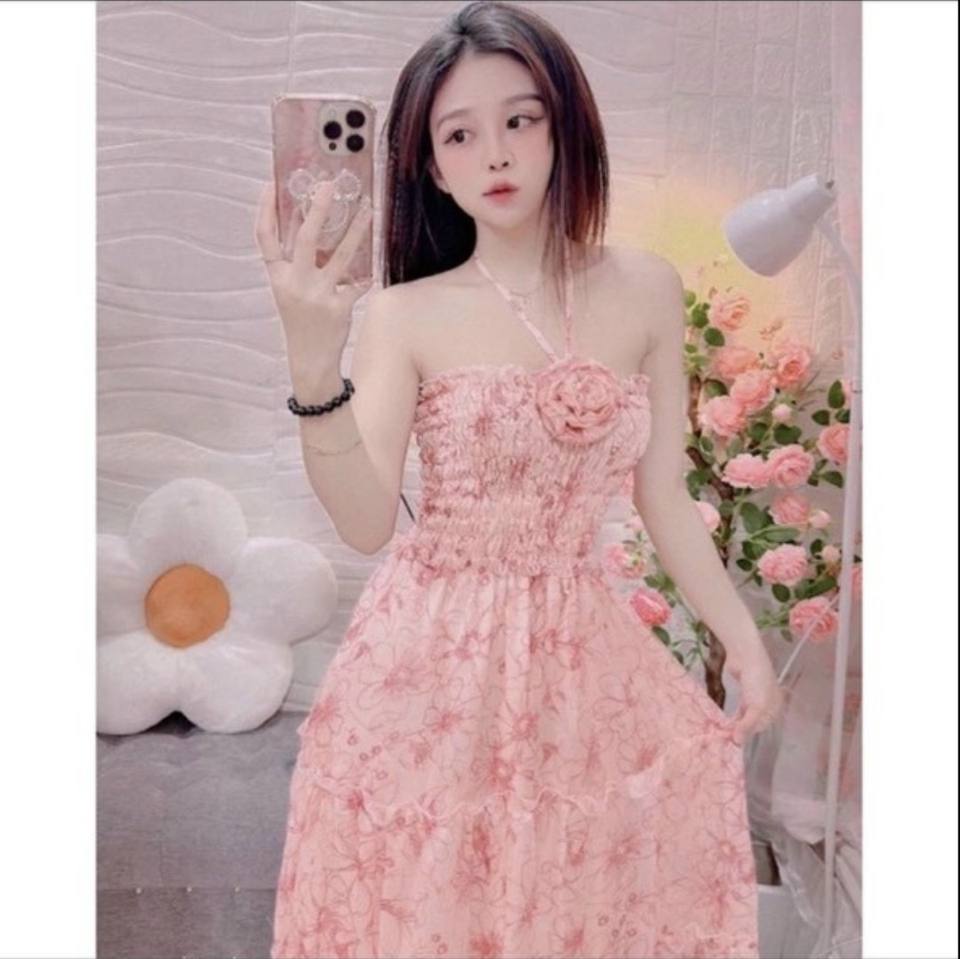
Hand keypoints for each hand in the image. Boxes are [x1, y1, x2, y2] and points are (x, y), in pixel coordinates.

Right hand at [254, 178, 372, 382]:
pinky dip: (366, 276)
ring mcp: (317, 295)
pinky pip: (358, 283)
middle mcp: (295, 283)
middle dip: (317, 208)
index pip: (264, 237)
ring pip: (341, 255)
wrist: (310, 358)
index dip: (265, 209)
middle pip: (305, 239)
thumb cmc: (301, 319)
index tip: (272, 183)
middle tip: (329, 185)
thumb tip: (314, 224)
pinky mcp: (338, 308)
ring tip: (367, 209)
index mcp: (278, 276)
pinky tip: (373, 267)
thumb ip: (297, 262)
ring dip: (356, 229)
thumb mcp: (289, 289)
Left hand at [726, 647, 784, 744]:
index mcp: (776, 706)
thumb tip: (738, 742)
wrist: (745, 655)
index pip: (763, 725)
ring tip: (724, 733)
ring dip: (736, 724)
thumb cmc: (757, 680)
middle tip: (727, 739)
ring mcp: (755, 697)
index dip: (750, 733)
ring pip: (746, 716)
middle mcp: (767, 703)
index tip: (735, 742)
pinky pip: (739, 708)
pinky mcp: (743, 692)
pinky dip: (734, 716)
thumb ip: (747, 724)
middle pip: (754, 721)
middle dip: (742, 729)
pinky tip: (725, 722)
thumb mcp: (756, 705)